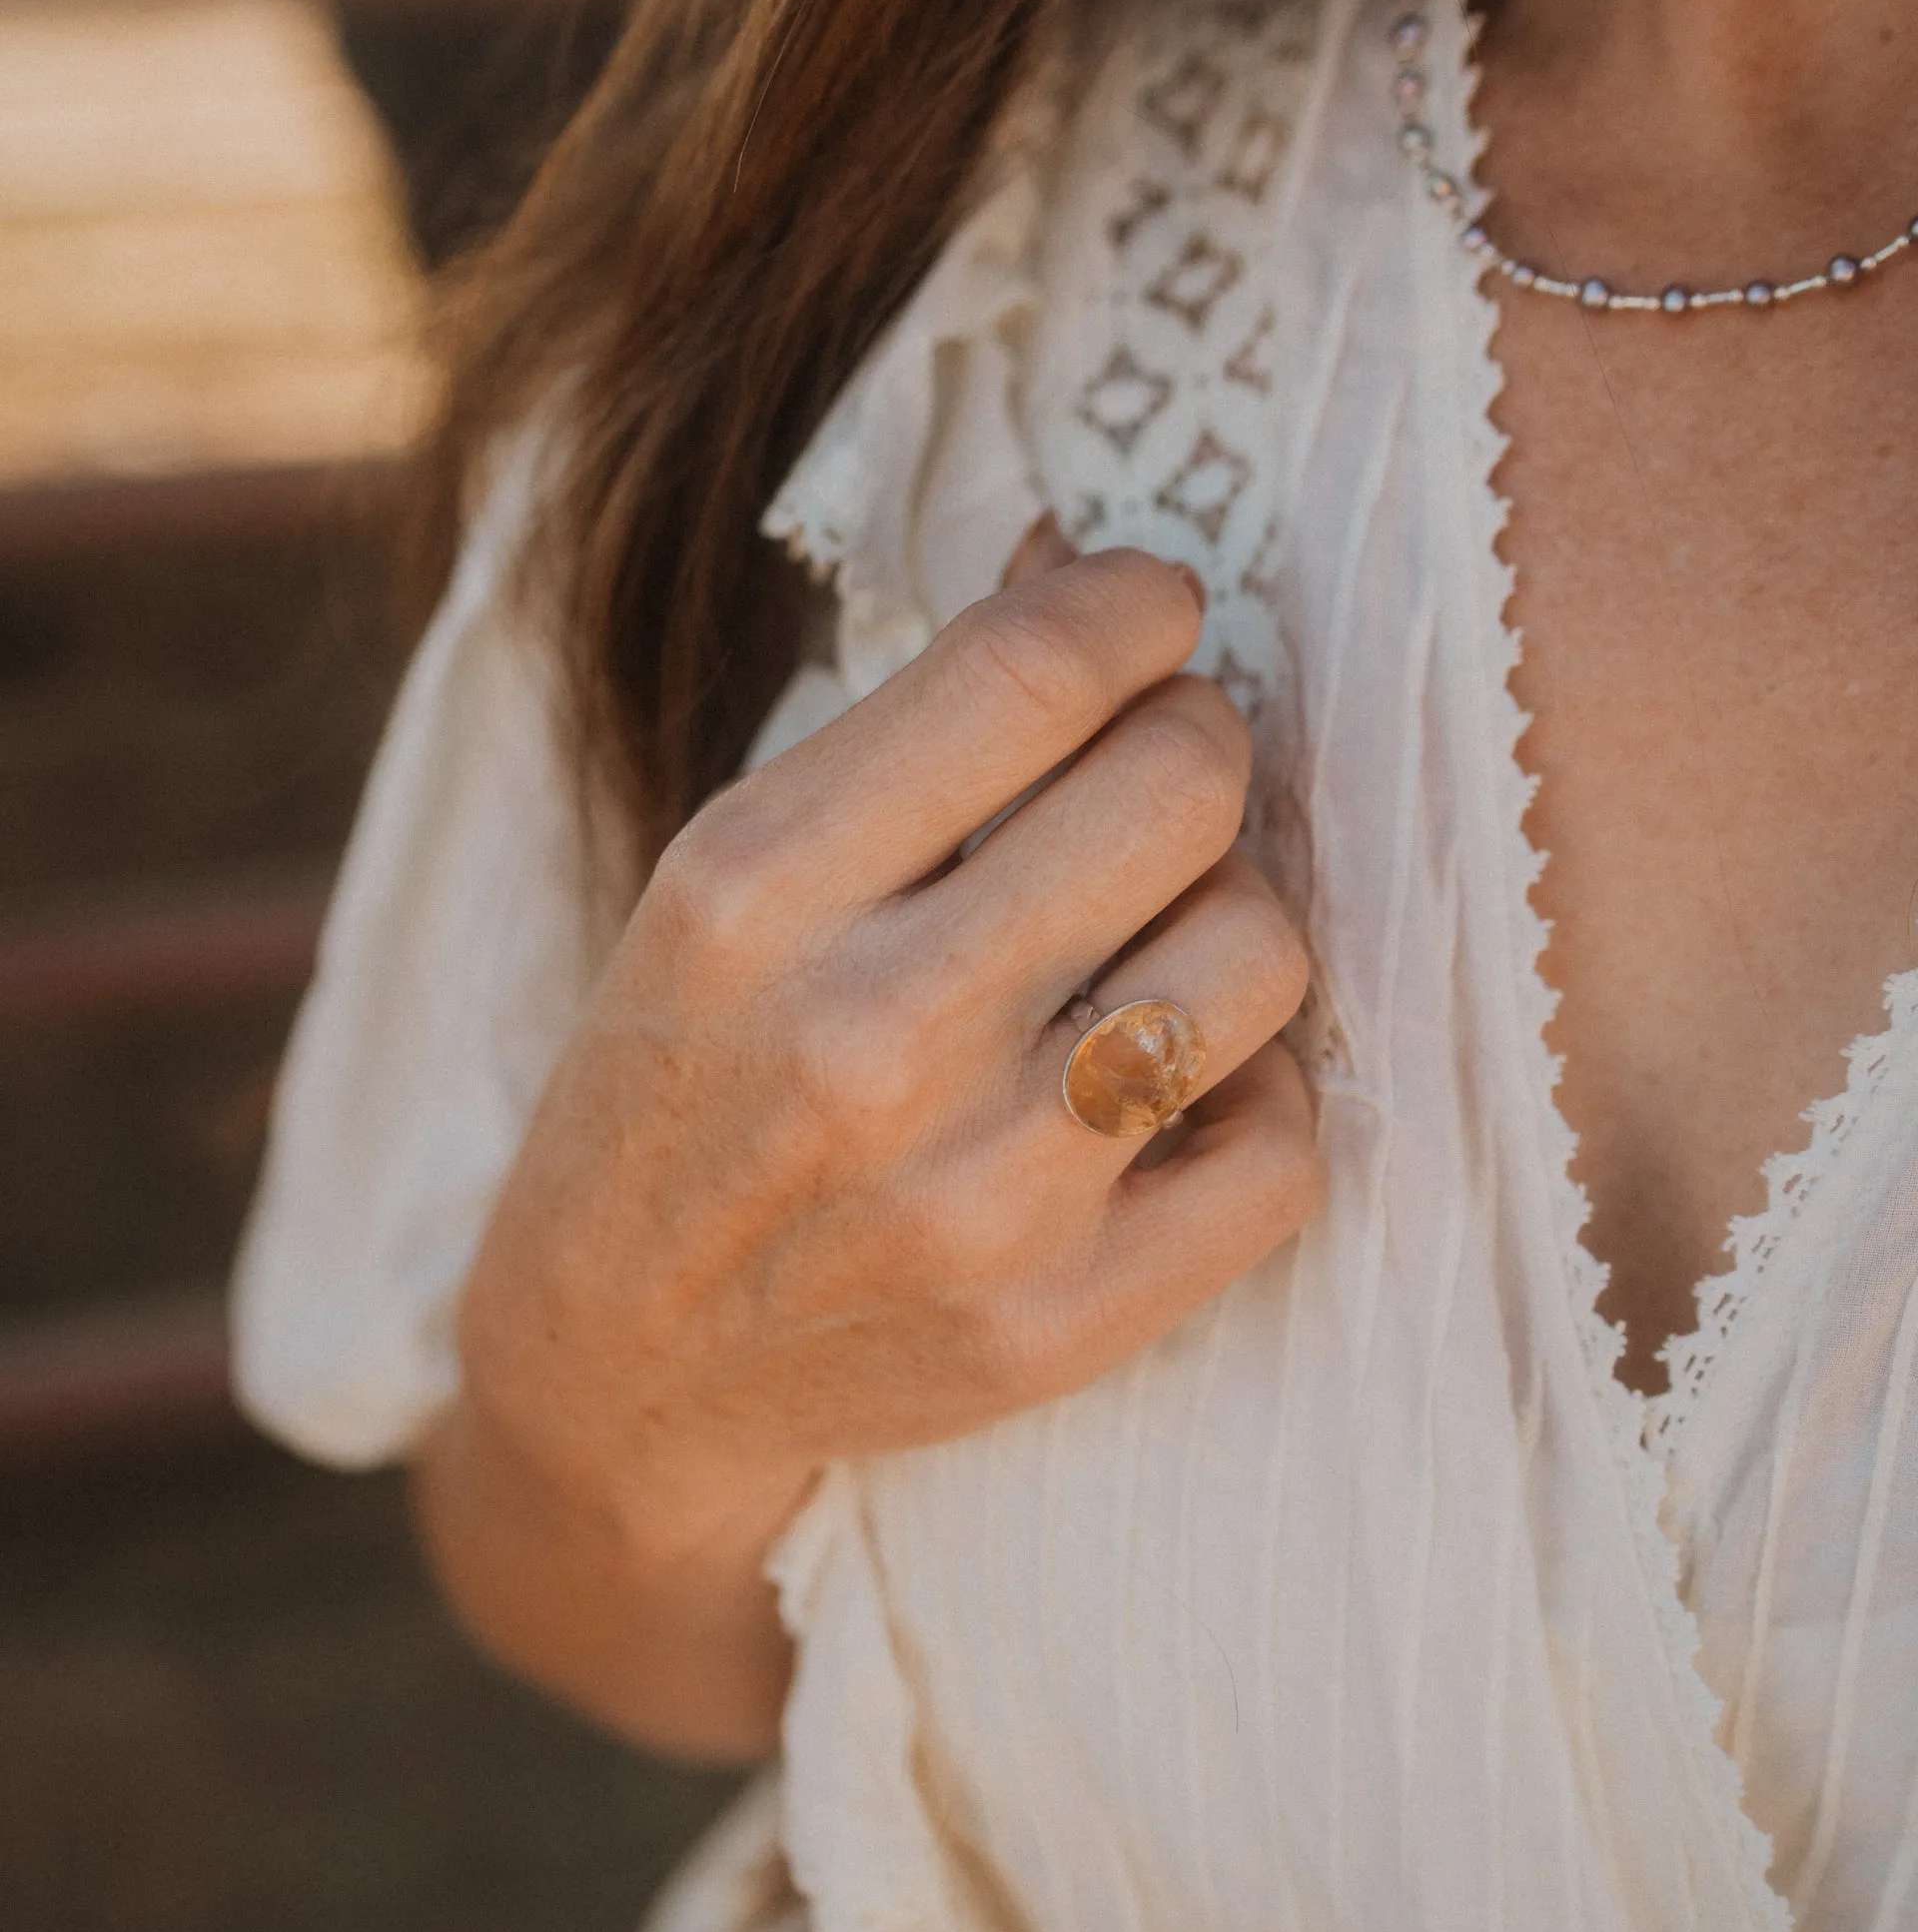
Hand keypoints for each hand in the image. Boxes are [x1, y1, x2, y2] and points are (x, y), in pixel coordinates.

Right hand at [456, 536, 1321, 1570]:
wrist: (622, 1366)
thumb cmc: (684, 1080)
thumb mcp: (725, 875)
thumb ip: (913, 724)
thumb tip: (1091, 564)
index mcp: (756, 891)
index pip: (1032, 671)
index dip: (1137, 606)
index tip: (1149, 611)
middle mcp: (871, 1036)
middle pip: (1181, 787)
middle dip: (1194, 741)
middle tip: (1154, 771)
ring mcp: (978, 1194)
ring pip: (1262, 952)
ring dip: (1229, 912)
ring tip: (1149, 935)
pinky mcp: (1063, 1321)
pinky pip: (1283, 1146)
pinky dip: (1252, 1091)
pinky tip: (1168, 1082)